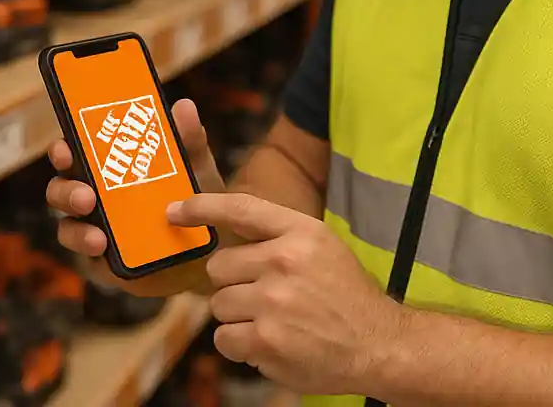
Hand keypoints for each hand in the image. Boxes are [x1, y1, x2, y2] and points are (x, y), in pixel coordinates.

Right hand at [45, 98, 224, 297]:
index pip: (77, 151)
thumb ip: (189, 138)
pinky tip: (103, 248)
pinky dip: (90, 249)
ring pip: (66, 223)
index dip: (63, 149)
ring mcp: (95, 226)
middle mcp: (96, 193)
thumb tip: (183, 106)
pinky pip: (84, 255)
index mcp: (111, 165)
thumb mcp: (196, 165)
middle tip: (87, 196)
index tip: (65, 148)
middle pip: (62, 187)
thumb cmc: (195, 196)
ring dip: (75, 227)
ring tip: (98, 236)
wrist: (210, 246)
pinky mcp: (101, 259)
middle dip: (67, 190)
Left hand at [169, 192, 401, 395]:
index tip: (175, 210)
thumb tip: (225, 238)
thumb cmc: (343, 293)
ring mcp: (273, 302)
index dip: (203, 207)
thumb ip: (277, 237)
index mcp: (300, 231)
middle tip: (261, 295)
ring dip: (237, 317)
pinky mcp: (266, 341)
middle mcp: (284, 261)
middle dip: (232, 283)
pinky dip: (241, 345)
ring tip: (272, 321)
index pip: (242, 208)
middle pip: (219, 267)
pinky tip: (271, 343)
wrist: (376, 342)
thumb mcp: (320, 245)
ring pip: (219, 305)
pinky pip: (225, 339)